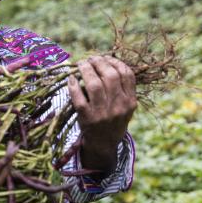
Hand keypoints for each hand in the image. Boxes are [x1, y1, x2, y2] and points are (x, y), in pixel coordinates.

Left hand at [67, 56, 136, 173]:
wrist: (104, 145)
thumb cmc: (113, 120)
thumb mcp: (125, 106)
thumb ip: (122, 88)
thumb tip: (108, 62)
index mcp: (130, 102)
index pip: (126, 75)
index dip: (115, 62)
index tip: (106, 57)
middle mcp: (118, 107)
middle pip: (110, 76)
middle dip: (99, 62)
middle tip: (91, 59)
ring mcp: (102, 113)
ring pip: (94, 84)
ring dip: (86, 70)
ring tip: (81, 64)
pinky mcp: (87, 118)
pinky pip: (79, 98)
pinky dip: (74, 85)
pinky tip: (71, 79)